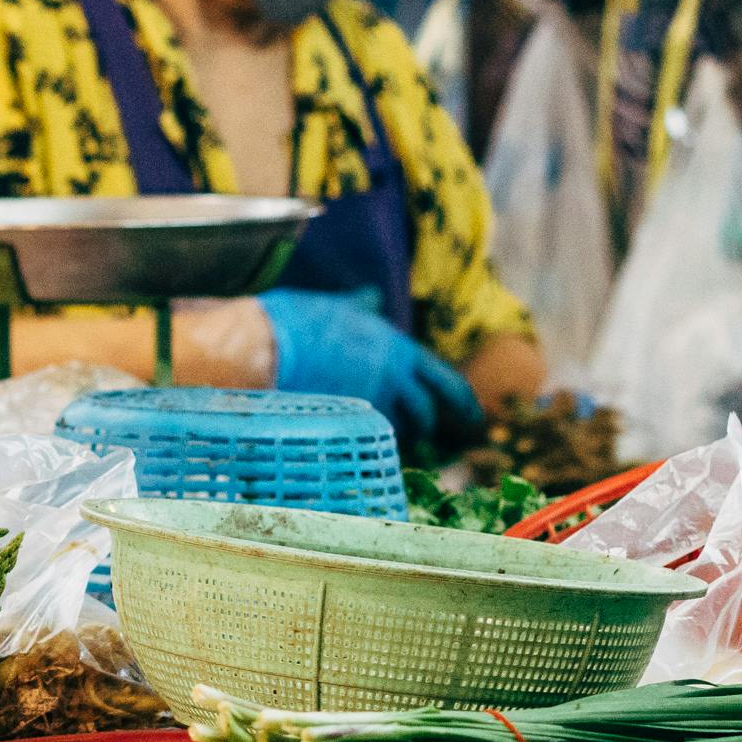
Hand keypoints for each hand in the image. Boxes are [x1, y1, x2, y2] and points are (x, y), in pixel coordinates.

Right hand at [256, 292, 481, 451]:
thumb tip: (372, 297)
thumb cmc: (299, 319)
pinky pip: (365, 439)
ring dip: (392, 435)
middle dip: (425, 426)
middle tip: (422, 435)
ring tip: (379, 436)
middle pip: (424, 412)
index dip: (464, 401)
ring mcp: (370, 401)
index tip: (475, 416)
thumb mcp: (339, 307)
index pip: (445, 380)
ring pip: (394, 429)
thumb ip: (361, 307)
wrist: (267, 343)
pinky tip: (353, 444)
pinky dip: (364, 442)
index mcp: (398, 348)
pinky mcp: (346, 421)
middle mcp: (392, 376)